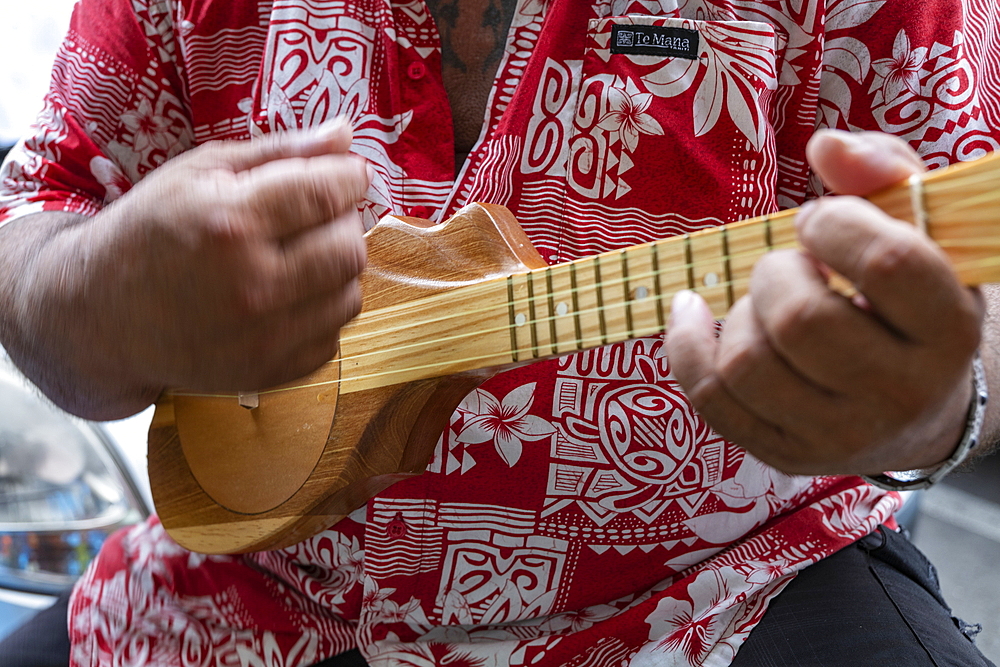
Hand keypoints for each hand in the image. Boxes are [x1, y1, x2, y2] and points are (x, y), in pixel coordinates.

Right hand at [21, 119, 369, 416]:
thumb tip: (345, 134)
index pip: (327, 194)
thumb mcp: (200, 173)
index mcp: (230, 223)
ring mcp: (262, 338)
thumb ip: (280, 152)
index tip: (349, 174)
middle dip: (344, 223)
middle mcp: (252, 285)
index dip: (351, 178)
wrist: (100, 316)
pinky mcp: (269, 372)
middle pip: (349, 248)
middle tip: (317, 216)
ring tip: (299, 256)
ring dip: (336, 270)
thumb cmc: (150, 231)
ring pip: (349, 295)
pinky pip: (332, 336)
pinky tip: (286, 295)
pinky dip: (320, 312)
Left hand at [666, 130, 983, 475]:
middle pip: (800, 320)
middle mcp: (901, 392)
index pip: (888, 263)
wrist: (919, 406)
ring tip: (764, 303)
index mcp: (950, 328)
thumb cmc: (909, 303)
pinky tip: (691, 311)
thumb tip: (825, 143)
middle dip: (775, 272)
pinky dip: (684, 344)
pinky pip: (710, 398)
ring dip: (738, 313)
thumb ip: (883, 172)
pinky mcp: (786, 453)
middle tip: (790, 266)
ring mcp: (840, 434)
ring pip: (747, 364)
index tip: (818, 220)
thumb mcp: (920, 232)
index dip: (835, 223)